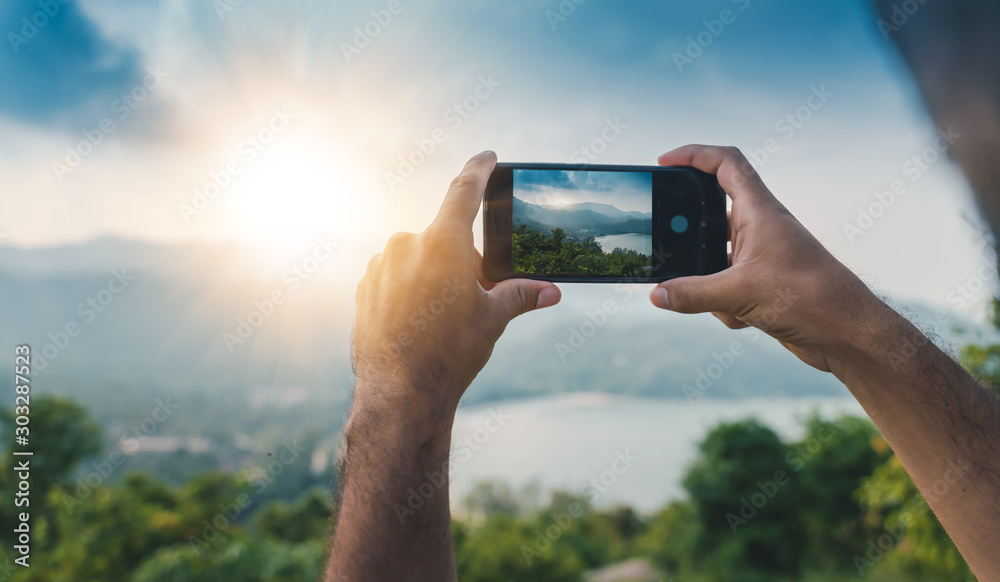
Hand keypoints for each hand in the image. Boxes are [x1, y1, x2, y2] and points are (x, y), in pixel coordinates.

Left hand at [353, 151, 560, 422]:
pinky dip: (410, 288)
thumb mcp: (492, 319)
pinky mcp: (365, 285)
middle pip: (445, 237)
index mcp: (442, 242)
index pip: (465, 190)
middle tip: (472, 294)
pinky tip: (418, 321)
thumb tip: (552, 290)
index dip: (479, 169)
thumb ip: (520, 295)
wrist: (399, 392)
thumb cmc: (449, 353)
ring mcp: (381, 264)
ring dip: (434, 274)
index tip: (488, 157)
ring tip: (442, 316)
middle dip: (461, 259)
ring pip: (419, 258)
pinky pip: (395, 275)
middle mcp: (407, 244)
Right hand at [650, 145, 891, 374]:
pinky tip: (744, 319)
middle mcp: (761, 228)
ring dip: (709, 282)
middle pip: (712, 212)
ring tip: (718, 301)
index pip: (725, 164)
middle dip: (690, 235)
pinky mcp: (762, 283)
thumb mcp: (740, 295)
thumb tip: (656, 295)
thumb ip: (692, 294)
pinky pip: (725, 286)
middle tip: (669, 243)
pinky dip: (725, 305)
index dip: (693, 155)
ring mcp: (761, 256)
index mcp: (760, 213)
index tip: (664, 162)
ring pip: (714, 257)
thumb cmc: (811, 299)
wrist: (848, 334)